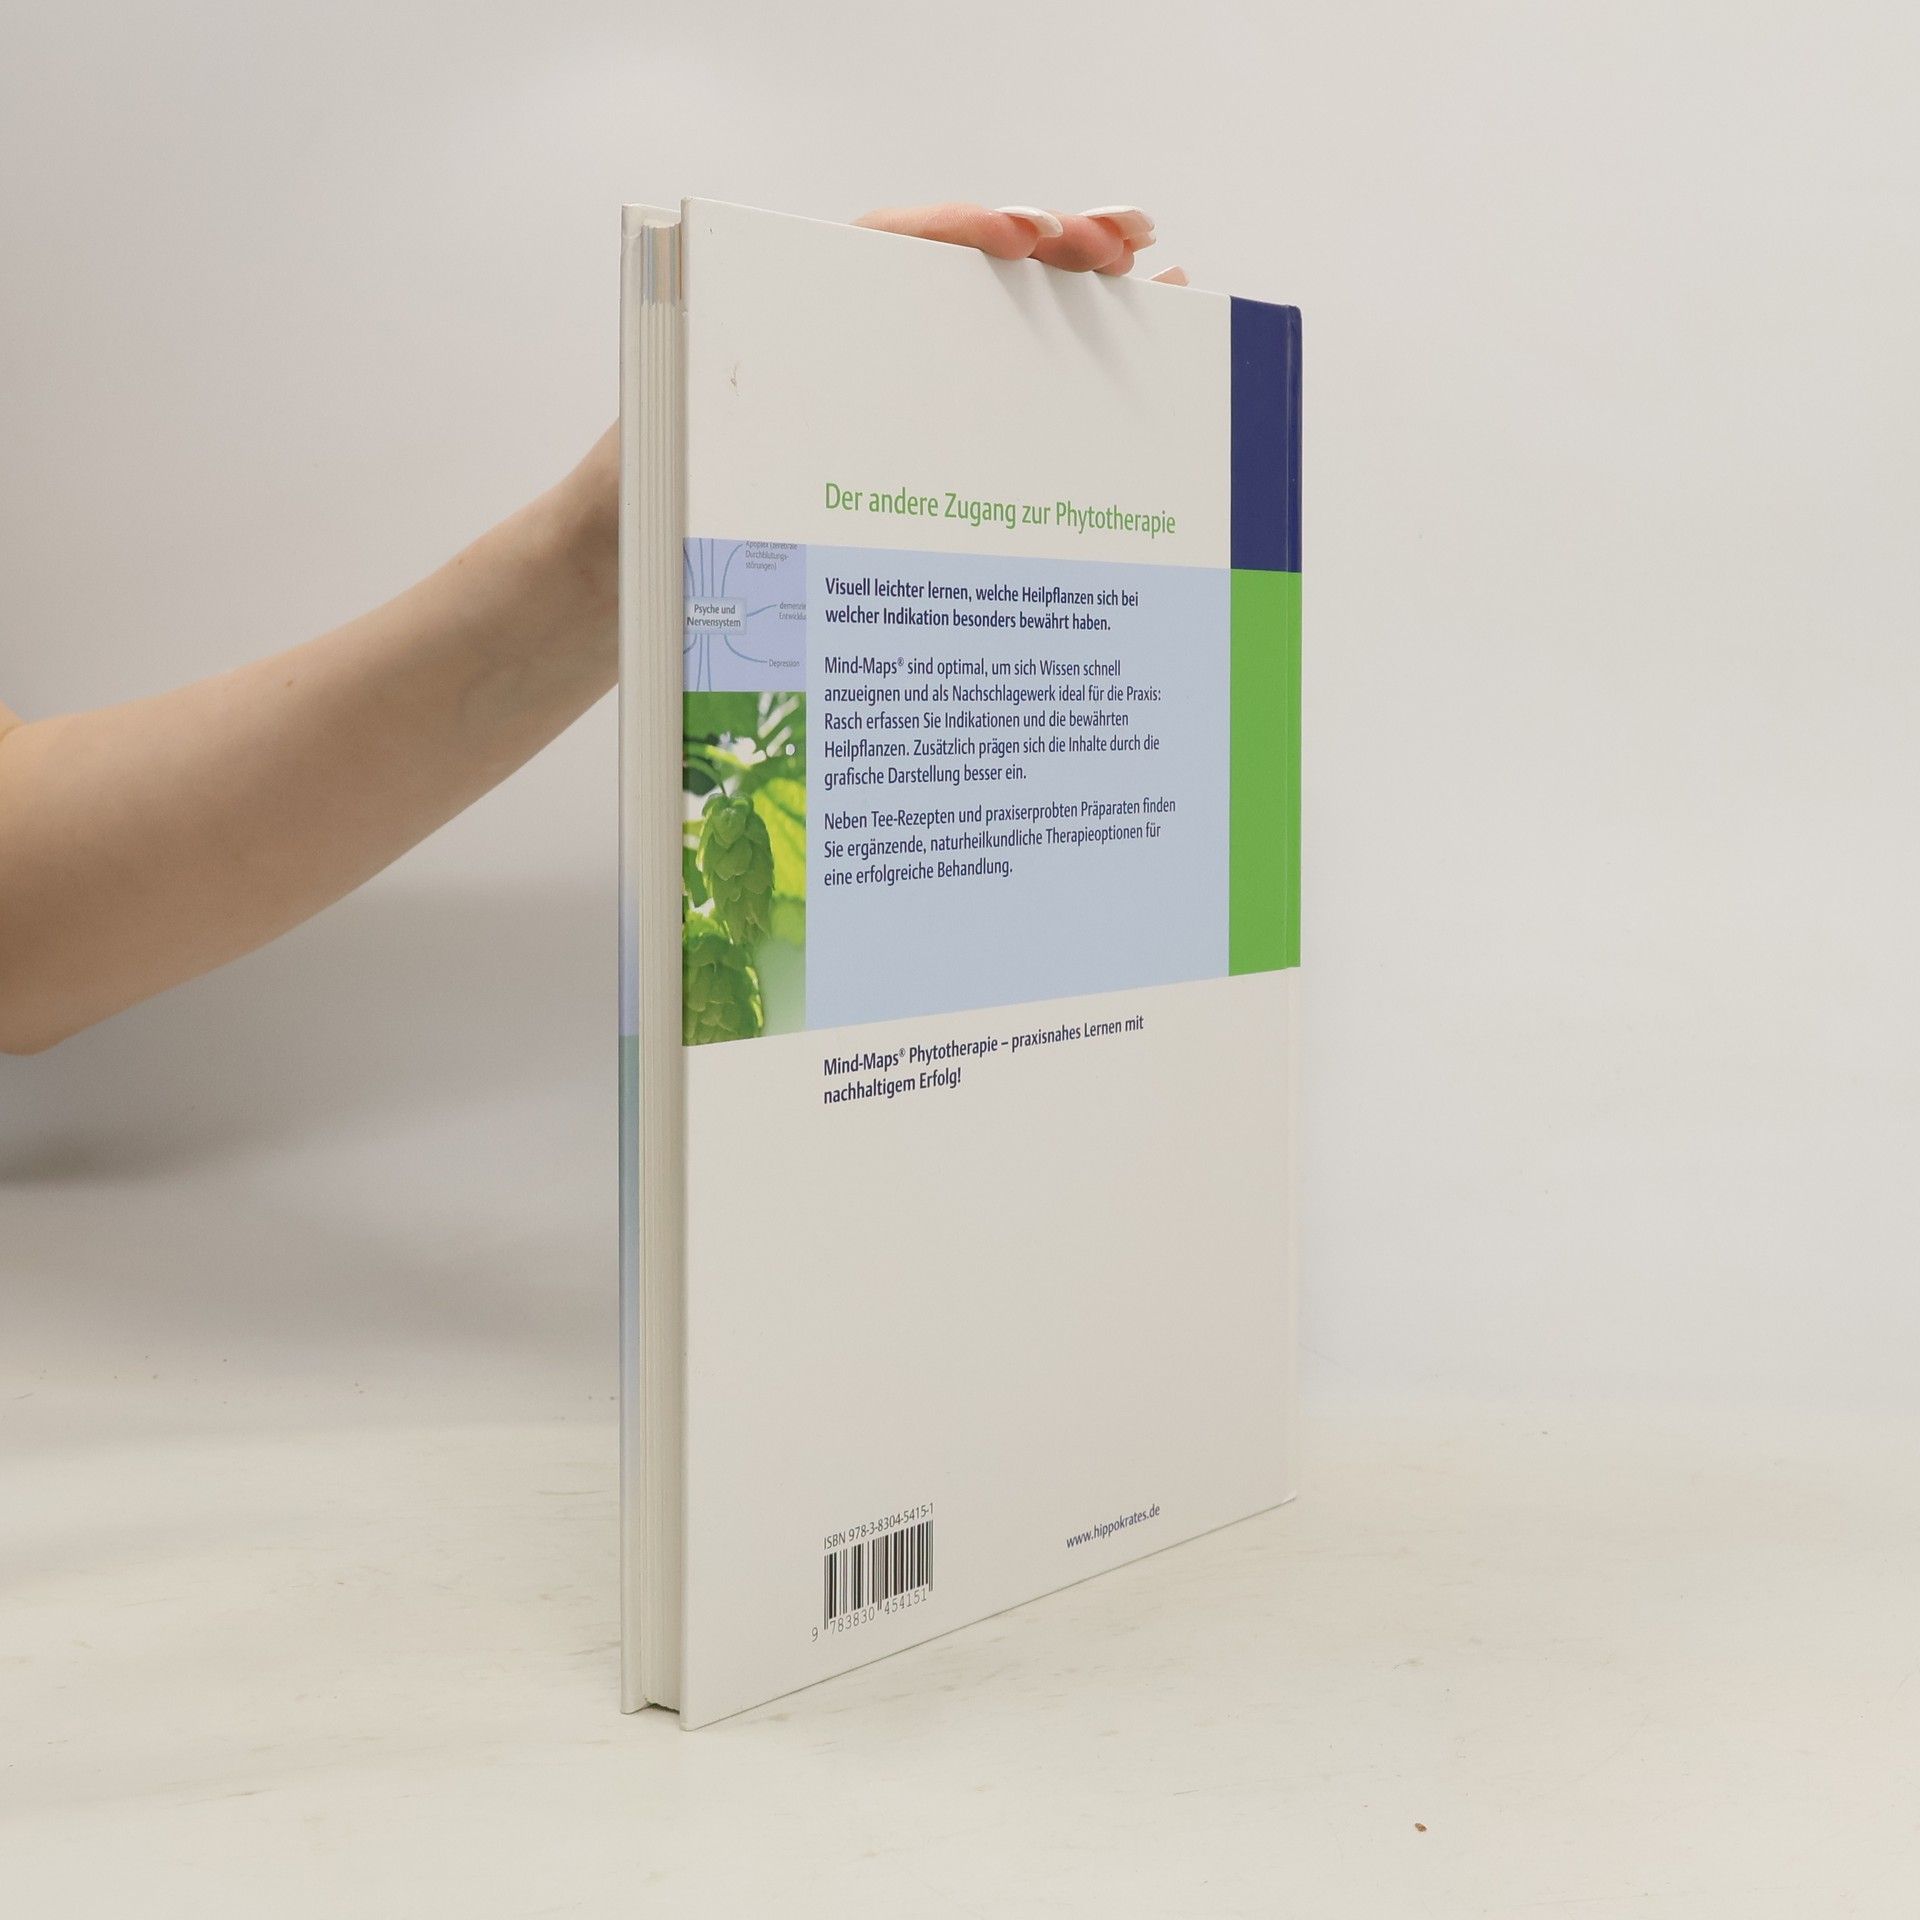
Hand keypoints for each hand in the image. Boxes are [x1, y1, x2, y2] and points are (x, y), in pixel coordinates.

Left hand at [555, 200, 1186, 611]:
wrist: (607, 581)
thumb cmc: (631, 516)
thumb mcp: (672, 460)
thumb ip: (736, 428)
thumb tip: (793, 440)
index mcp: (783, 320)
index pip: (885, 250)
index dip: (961, 234)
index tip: (1026, 238)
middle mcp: (838, 346)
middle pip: (956, 278)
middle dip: (1050, 250)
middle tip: (1130, 245)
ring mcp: (869, 395)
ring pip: (980, 335)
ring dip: (1065, 308)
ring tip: (1149, 284)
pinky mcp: (887, 448)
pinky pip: (976, 404)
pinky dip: (1045, 385)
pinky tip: (1109, 378)